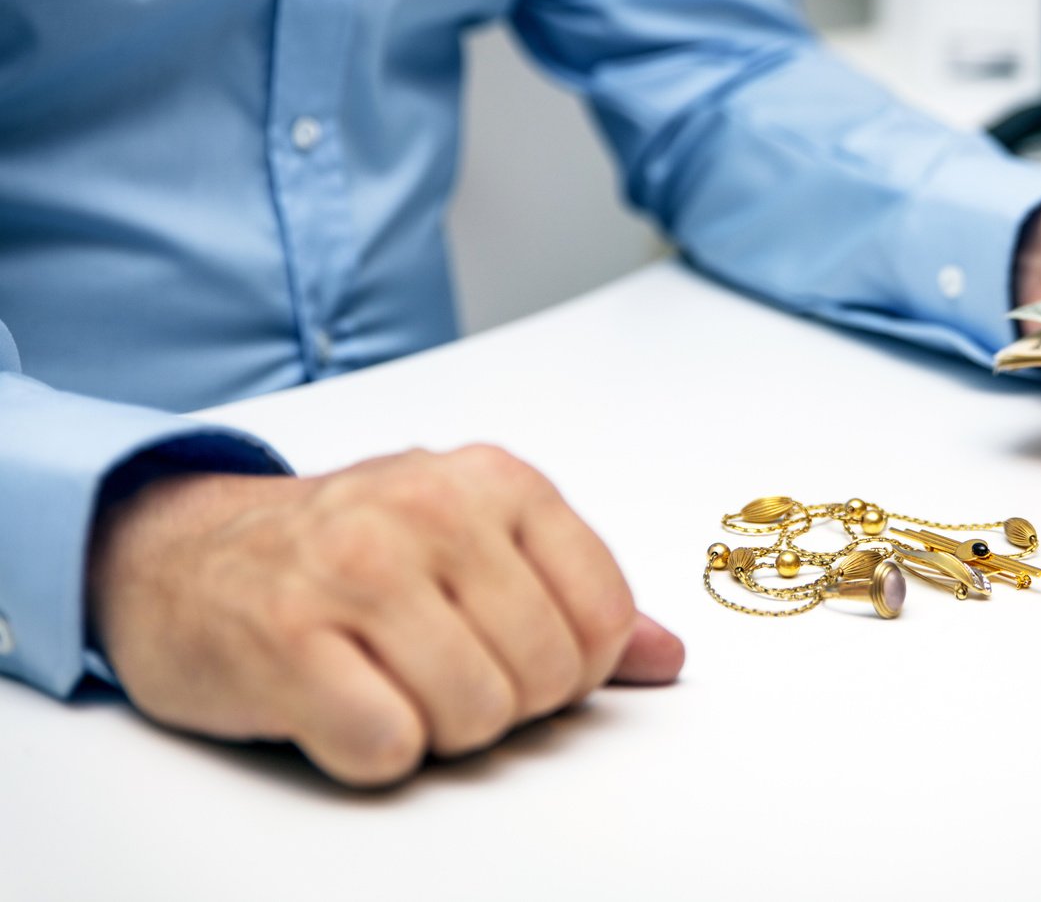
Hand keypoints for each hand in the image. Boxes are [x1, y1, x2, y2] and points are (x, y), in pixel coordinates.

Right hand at [87, 445, 683, 786]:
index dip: (574, 669)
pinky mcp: (284, 640)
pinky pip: (388, 746)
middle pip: (543, 676)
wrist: (181, 553)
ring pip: (475, 716)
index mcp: (495, 481)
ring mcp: (355, 571)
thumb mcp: (470, 543)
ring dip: (437, 729)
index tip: (520, 656)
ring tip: (390, 684)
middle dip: (503, 703)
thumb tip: (665, 656)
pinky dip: (370, 752)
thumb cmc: (343, 551)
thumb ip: (571, 596)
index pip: (604, 616)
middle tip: (440, 671)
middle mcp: (430, 510)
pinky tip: (340, 706)